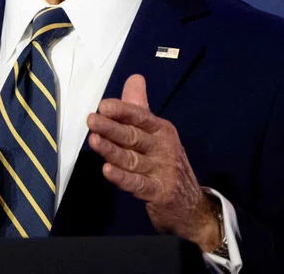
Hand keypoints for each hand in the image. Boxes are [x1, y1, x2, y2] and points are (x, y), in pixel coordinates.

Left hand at [87, 75, 220, 251]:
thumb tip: (134, 77)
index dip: (122, 110)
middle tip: (92, 120)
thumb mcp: (156, 135)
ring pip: (132, 159)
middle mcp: (163, 147)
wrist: (192, 206)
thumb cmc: (165, 164)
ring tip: (94, 141)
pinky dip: (122, 178)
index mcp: (161, 130)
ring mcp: (162, 171)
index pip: (140, 117)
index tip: (103, 105)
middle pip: (134, 136)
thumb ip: (139, 109)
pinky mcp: (159, 193)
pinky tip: (107, 170)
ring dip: (112, 150)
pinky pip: (138, 184)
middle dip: (112, 128)